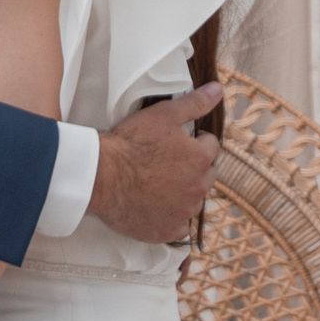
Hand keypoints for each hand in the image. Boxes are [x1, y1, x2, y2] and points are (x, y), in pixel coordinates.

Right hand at [88, 86, 221, 244]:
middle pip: (206, 175)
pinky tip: (155, 209)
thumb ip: (195, 103)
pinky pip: (178, 227)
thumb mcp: (163, 114)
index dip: (193, 142)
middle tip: (165, 164)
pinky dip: (170, 219)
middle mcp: (199, 187)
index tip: (175, 143)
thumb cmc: (131, 143)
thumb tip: (218, 89)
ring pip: (192, 201)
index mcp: (201, 158)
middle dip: (192, 169)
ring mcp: (183, 212)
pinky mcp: (166, 231)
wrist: (100, 176)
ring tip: (157, 186)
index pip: (210, 146)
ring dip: (182, 194)